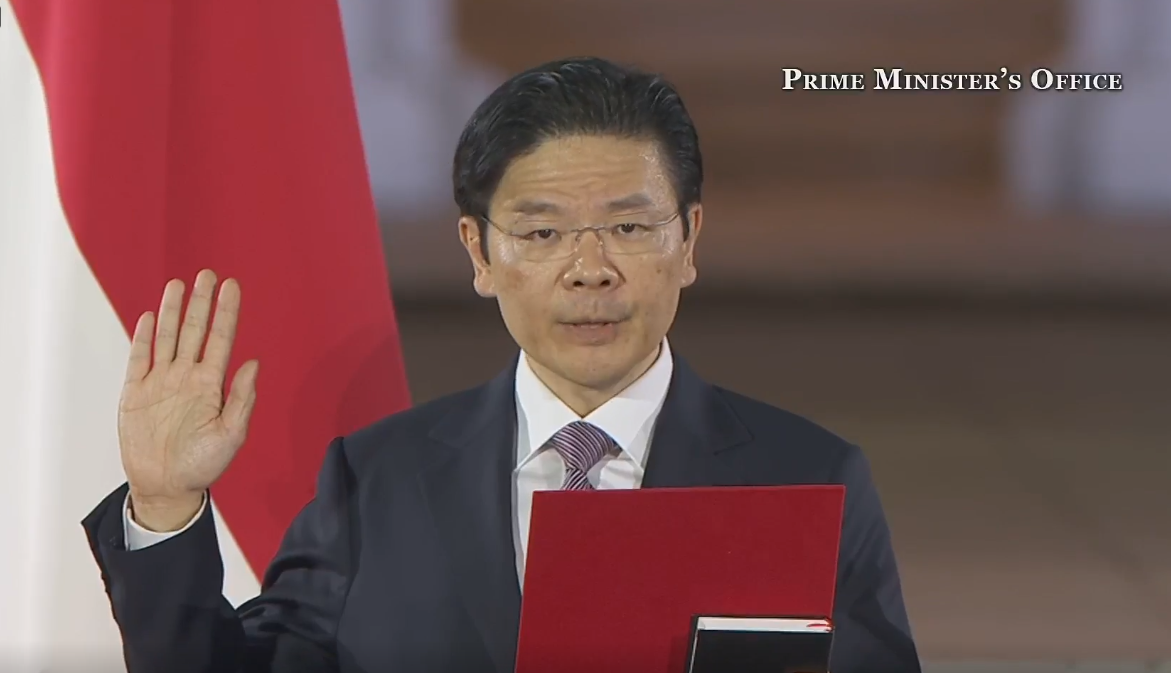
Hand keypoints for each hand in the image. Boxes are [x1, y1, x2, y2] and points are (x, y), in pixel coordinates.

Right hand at [118, 270, 258, 530]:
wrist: (166, 486)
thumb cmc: (203, 465)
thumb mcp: (231, 435)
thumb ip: (242, 399)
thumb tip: (255, 362)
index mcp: (212, 385)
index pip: (221, 339)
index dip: (226, 313)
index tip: (231, 286)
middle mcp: (187, 377)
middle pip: (193, 331)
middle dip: (200, 303)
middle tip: (207, 274)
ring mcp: (161, 382)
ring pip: (166, 338)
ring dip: (171, 311)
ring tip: (178, 285)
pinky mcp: (135, 393)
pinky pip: (139, 359)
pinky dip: (143, 338)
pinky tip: (149, 317)